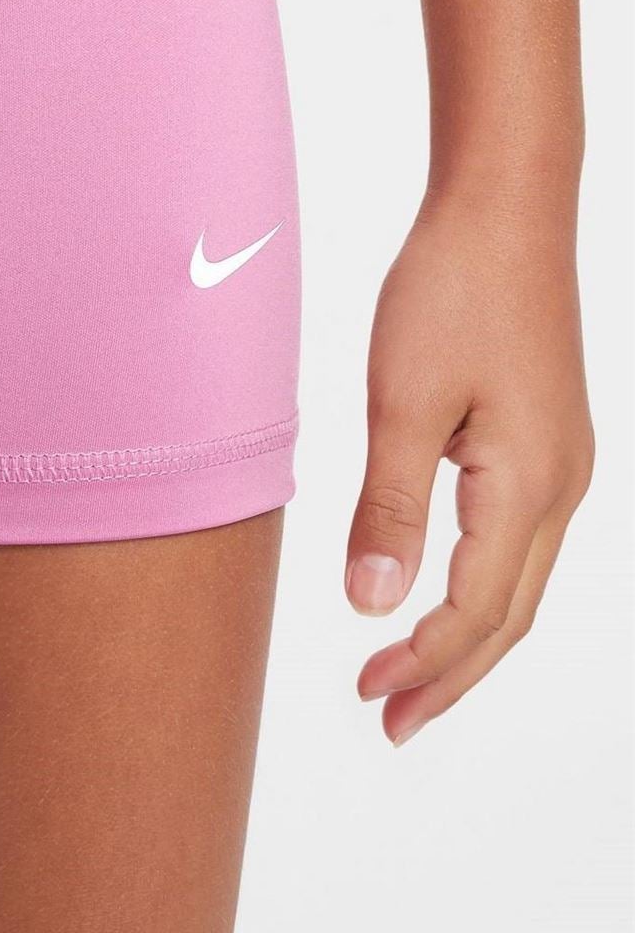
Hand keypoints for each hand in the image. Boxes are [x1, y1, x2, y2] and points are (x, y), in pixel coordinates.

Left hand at [347, 192, 591, 742]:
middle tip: (390, 722)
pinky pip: (517, 540)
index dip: (427, 663)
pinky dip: (478, 583)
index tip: (374, 700)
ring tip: (406, 673)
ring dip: (464, 634)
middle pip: (510, 614)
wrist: (504, 210)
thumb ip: (388, 507)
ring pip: (518, 580)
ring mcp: (561, 463)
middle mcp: (561, 487)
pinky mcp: (545, 438)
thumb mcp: (402, 402)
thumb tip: (371, 606)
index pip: (476, 608)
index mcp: (527, 486)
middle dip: (451, 673)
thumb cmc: (451, 293)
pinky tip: (440, 588)